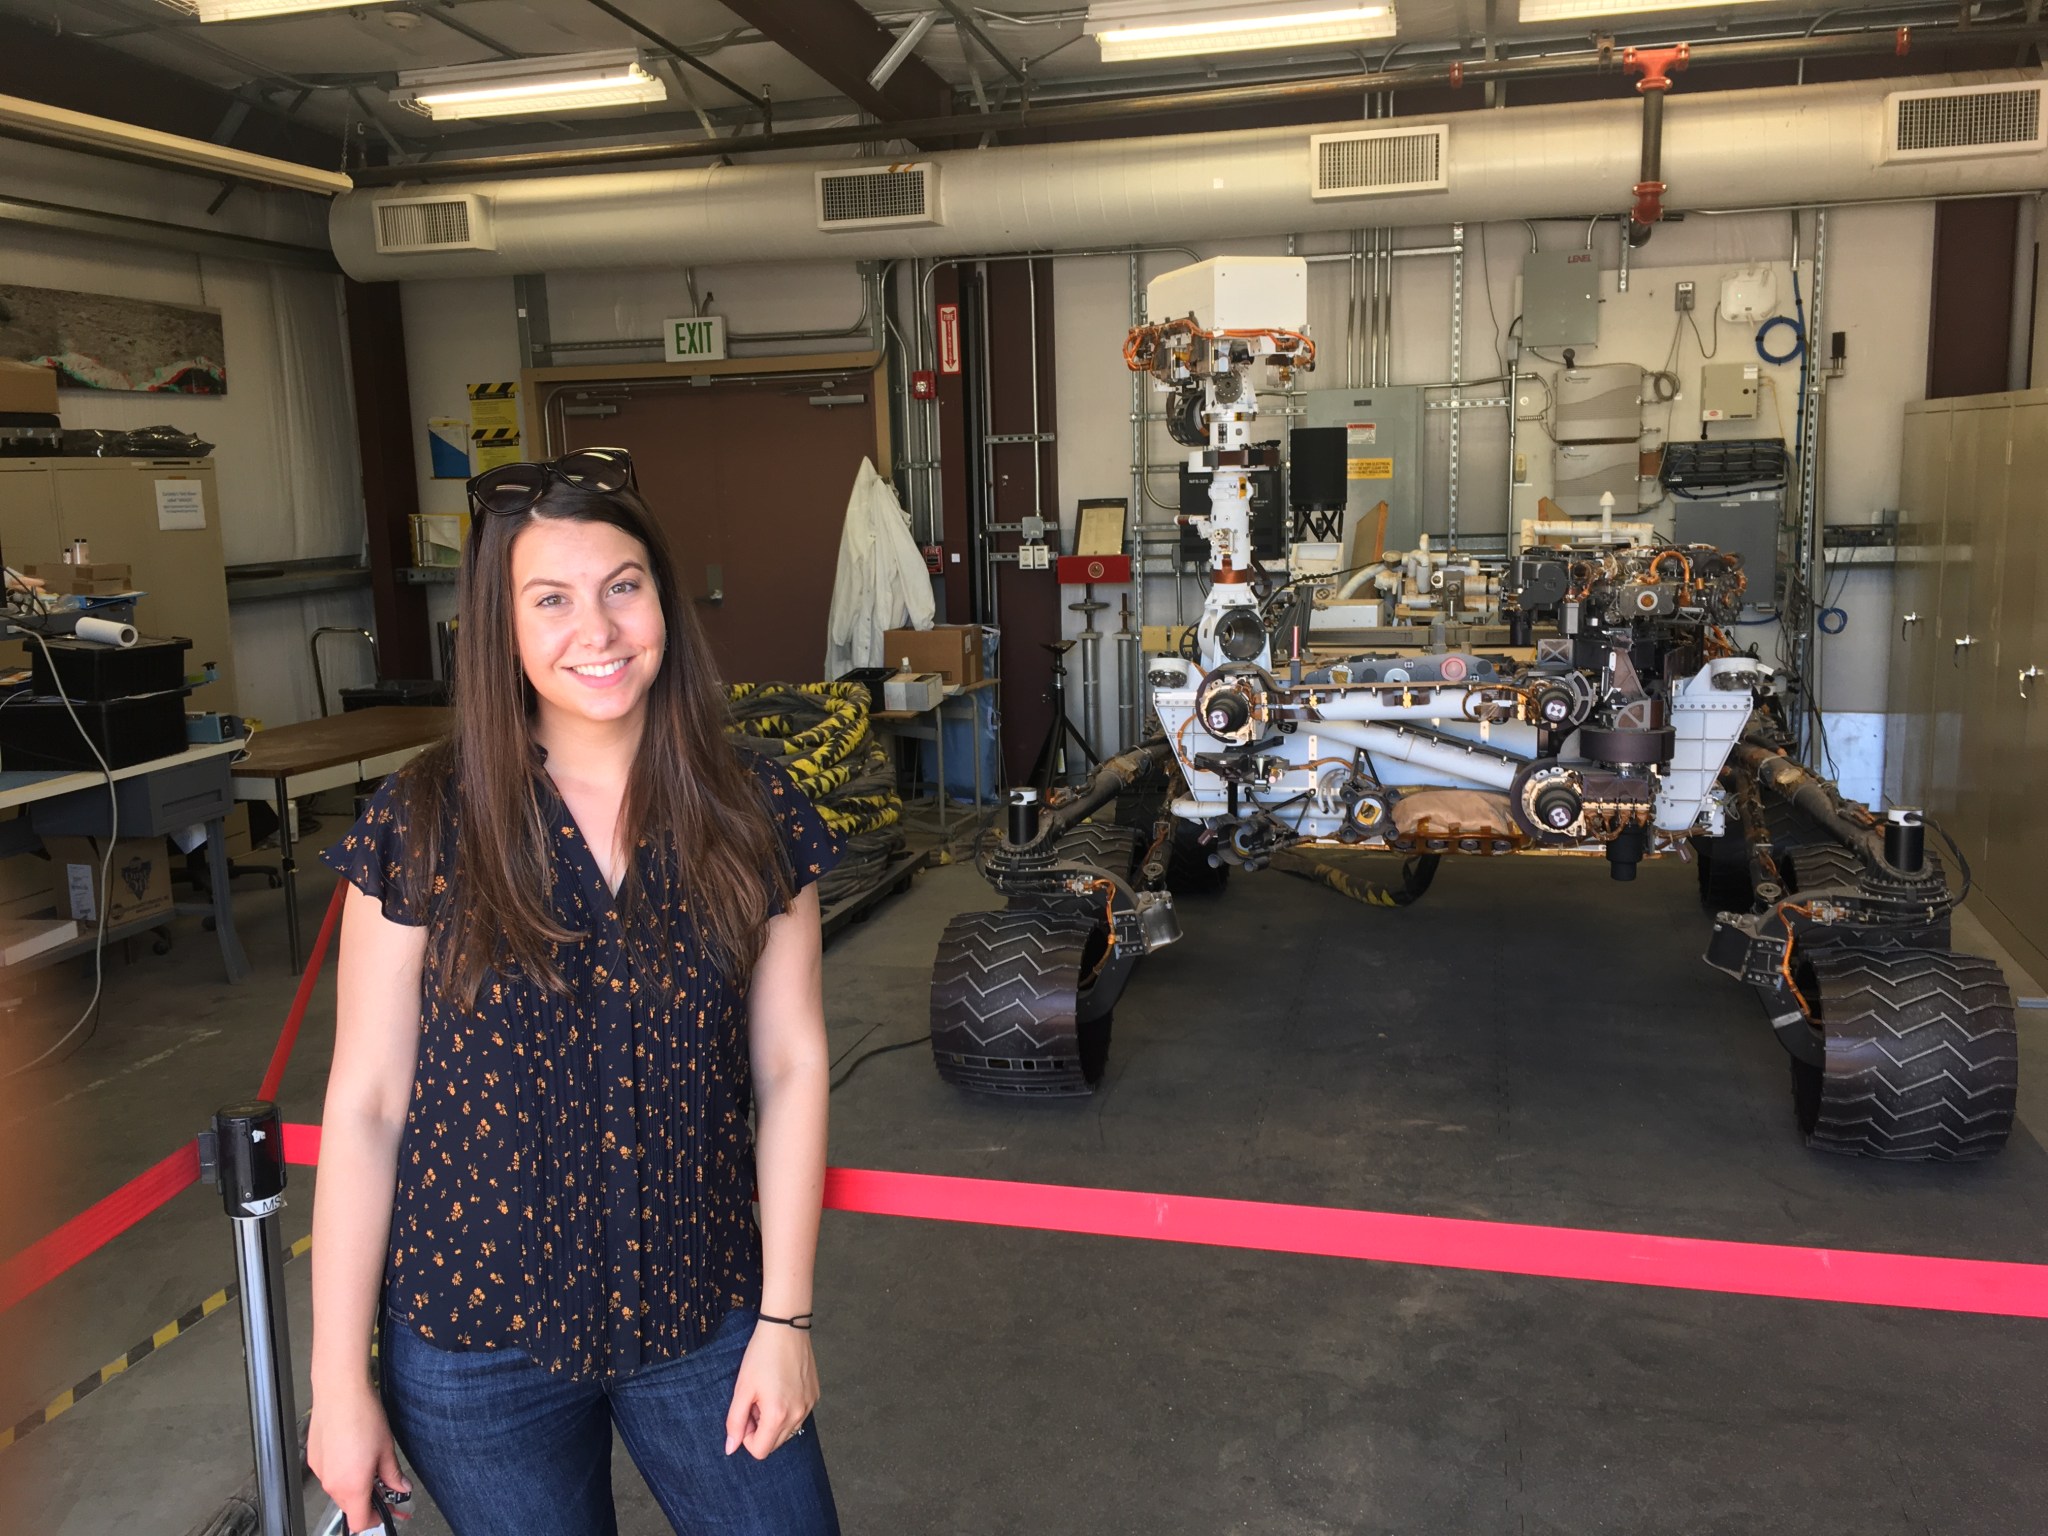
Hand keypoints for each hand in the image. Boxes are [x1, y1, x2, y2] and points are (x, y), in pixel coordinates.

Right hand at [308, 1381, 411, 1531]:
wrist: (340, 1392)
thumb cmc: (362, 1416)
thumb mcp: (386, 1449)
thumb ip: (393, 1475)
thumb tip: (400, 1487)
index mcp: (352, 1486)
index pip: (361, 1522)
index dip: (377, 1519)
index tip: (389, 1510)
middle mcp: (332, 1483)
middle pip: (350, 1506)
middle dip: (369, 1500)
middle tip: (387, 1486)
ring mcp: (320, 1472)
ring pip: (340, 1490)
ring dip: (356, 1485)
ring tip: (371, 1464)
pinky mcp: (314, 1459)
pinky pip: (330, 1474)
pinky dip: (343, 1472)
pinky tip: (355, 1453)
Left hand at [723, 1321, 819, 1459]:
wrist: (786, 1328)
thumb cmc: (761, 1355)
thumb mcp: (742, 1389)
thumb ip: (735, 1422)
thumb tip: (731, 1448)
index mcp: (778, 1415)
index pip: (760, 1451)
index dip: (747, 1437)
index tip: (745, 1414)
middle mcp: (798, 1415)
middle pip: (774, 1444)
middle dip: (760, 1430)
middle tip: (755, 1403)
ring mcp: (809, 1406)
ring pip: (787, 1431)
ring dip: (773, 1421)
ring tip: (768, 1394)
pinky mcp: (814, 1396)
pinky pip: (798, 1416)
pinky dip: (787, 1410)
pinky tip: (781, 1388)